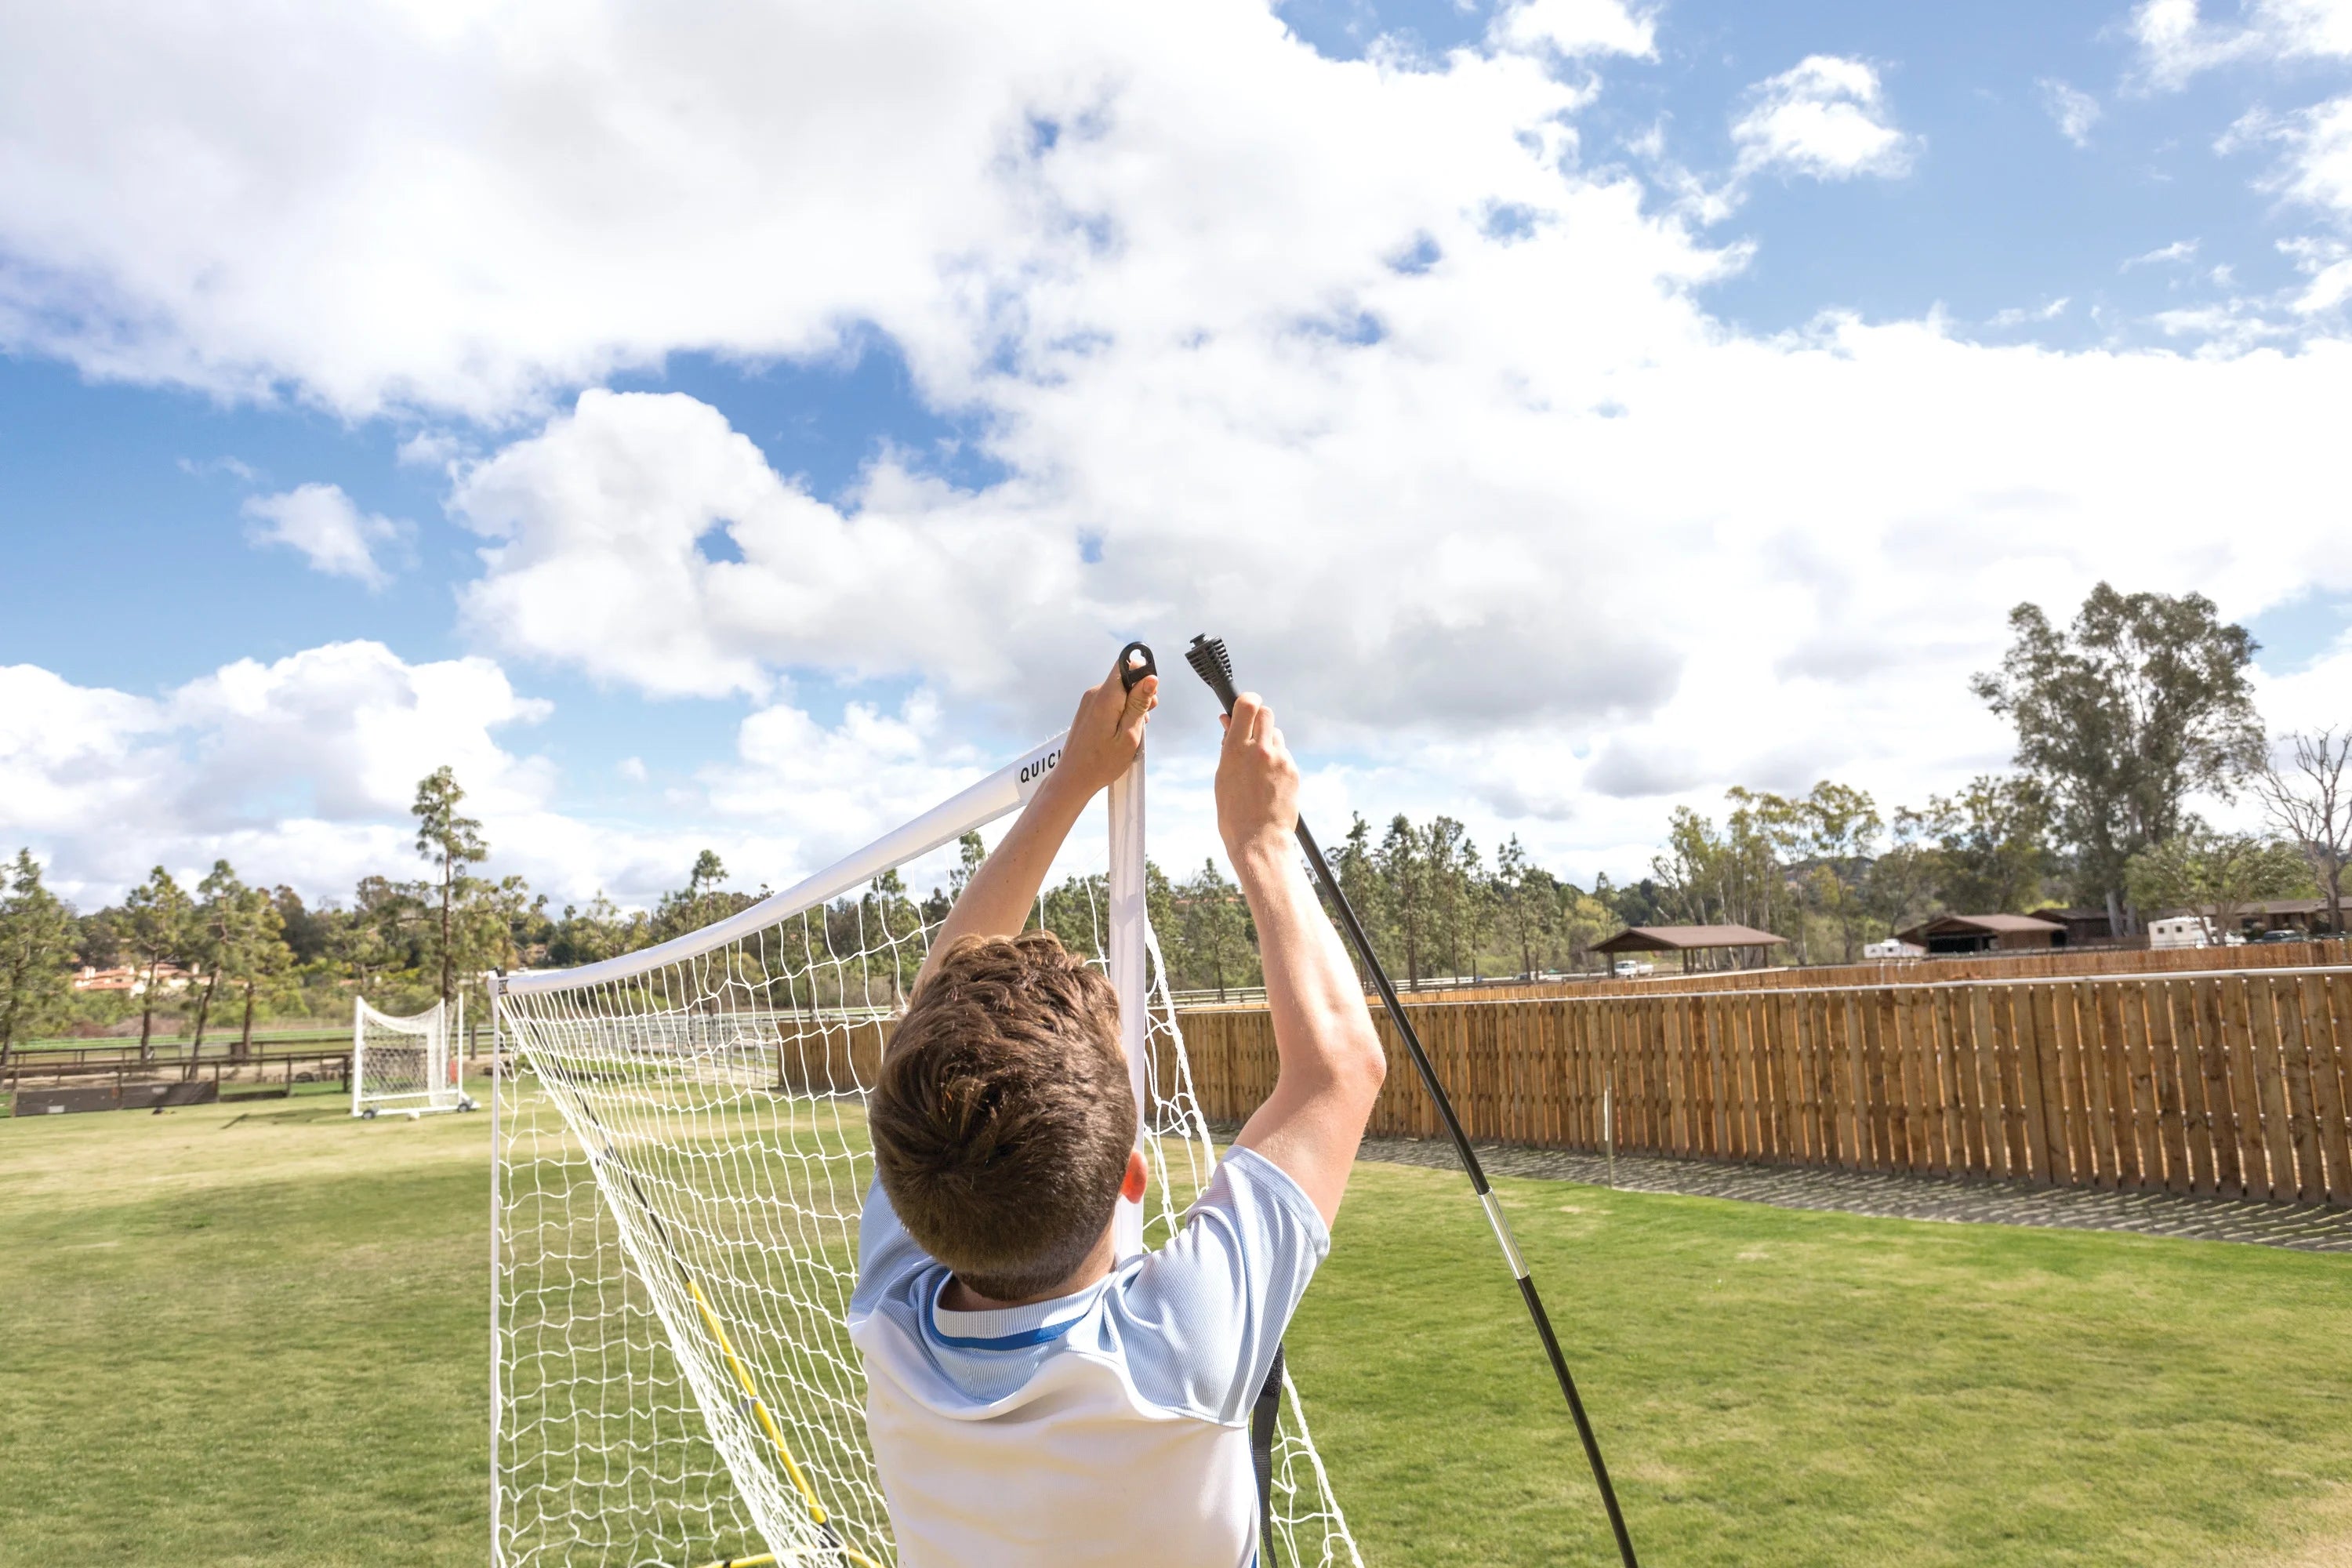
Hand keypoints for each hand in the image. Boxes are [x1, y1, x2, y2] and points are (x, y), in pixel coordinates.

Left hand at [1049, 651, 1159, 798]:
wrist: (1073, 778)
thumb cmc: (1102, 762)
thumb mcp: (1129, 735)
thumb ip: (1139, 704)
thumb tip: (1151, 678)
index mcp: (1106, 697)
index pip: (1126, 664)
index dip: (1143, 675)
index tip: (1149, 698)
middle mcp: (1095, 693)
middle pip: (1124, 678)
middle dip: (1140, 695)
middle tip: (1145, 720)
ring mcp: (1089, 701)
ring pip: (1119, 691)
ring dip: (1131, 706)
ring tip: (1133, 731)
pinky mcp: (1088, 709)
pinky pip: (1111, 701)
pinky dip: (1121, 712)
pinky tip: (1121, 732)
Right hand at [1215, 692, 1298, 868]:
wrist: (1258, 839)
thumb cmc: (1233, 811)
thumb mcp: (1222, 775)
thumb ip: (1228, 746)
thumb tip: (1229, 722)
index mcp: (1236, 749)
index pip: (1247, 705)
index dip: (1247, 700)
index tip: (1245, 705)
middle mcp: (1261, 750)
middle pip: (1266, 713)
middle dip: (1258, 718)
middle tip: (1251, 733)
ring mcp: (1280, 760)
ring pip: (1276, 734)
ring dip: (1268, 741)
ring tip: (1258, 766)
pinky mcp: (1293, 771)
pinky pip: (1285, 755)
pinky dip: (1277, 761)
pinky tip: (1269, 781)